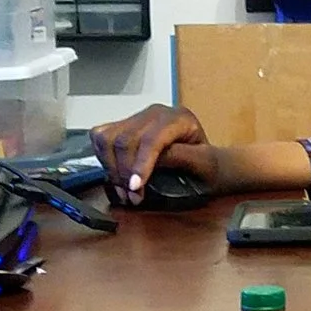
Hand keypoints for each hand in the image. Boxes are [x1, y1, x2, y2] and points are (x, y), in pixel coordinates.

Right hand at [90, 102, 212, 205]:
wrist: (207, 160)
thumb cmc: (210, 166)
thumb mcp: (205, 164)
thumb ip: (182, 158)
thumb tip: (155, 161)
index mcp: (179, 119)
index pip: (152, 139)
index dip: (141, 164)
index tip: (134, 188)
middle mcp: (155, 113)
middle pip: (126, 140)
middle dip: (124, 173)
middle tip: (133, 197)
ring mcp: (137, 117)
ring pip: (109, 138)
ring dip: (111, 168)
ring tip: (125, 190)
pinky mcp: (123, 124)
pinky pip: (100, 136)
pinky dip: (102, 157)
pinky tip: (114, 173)